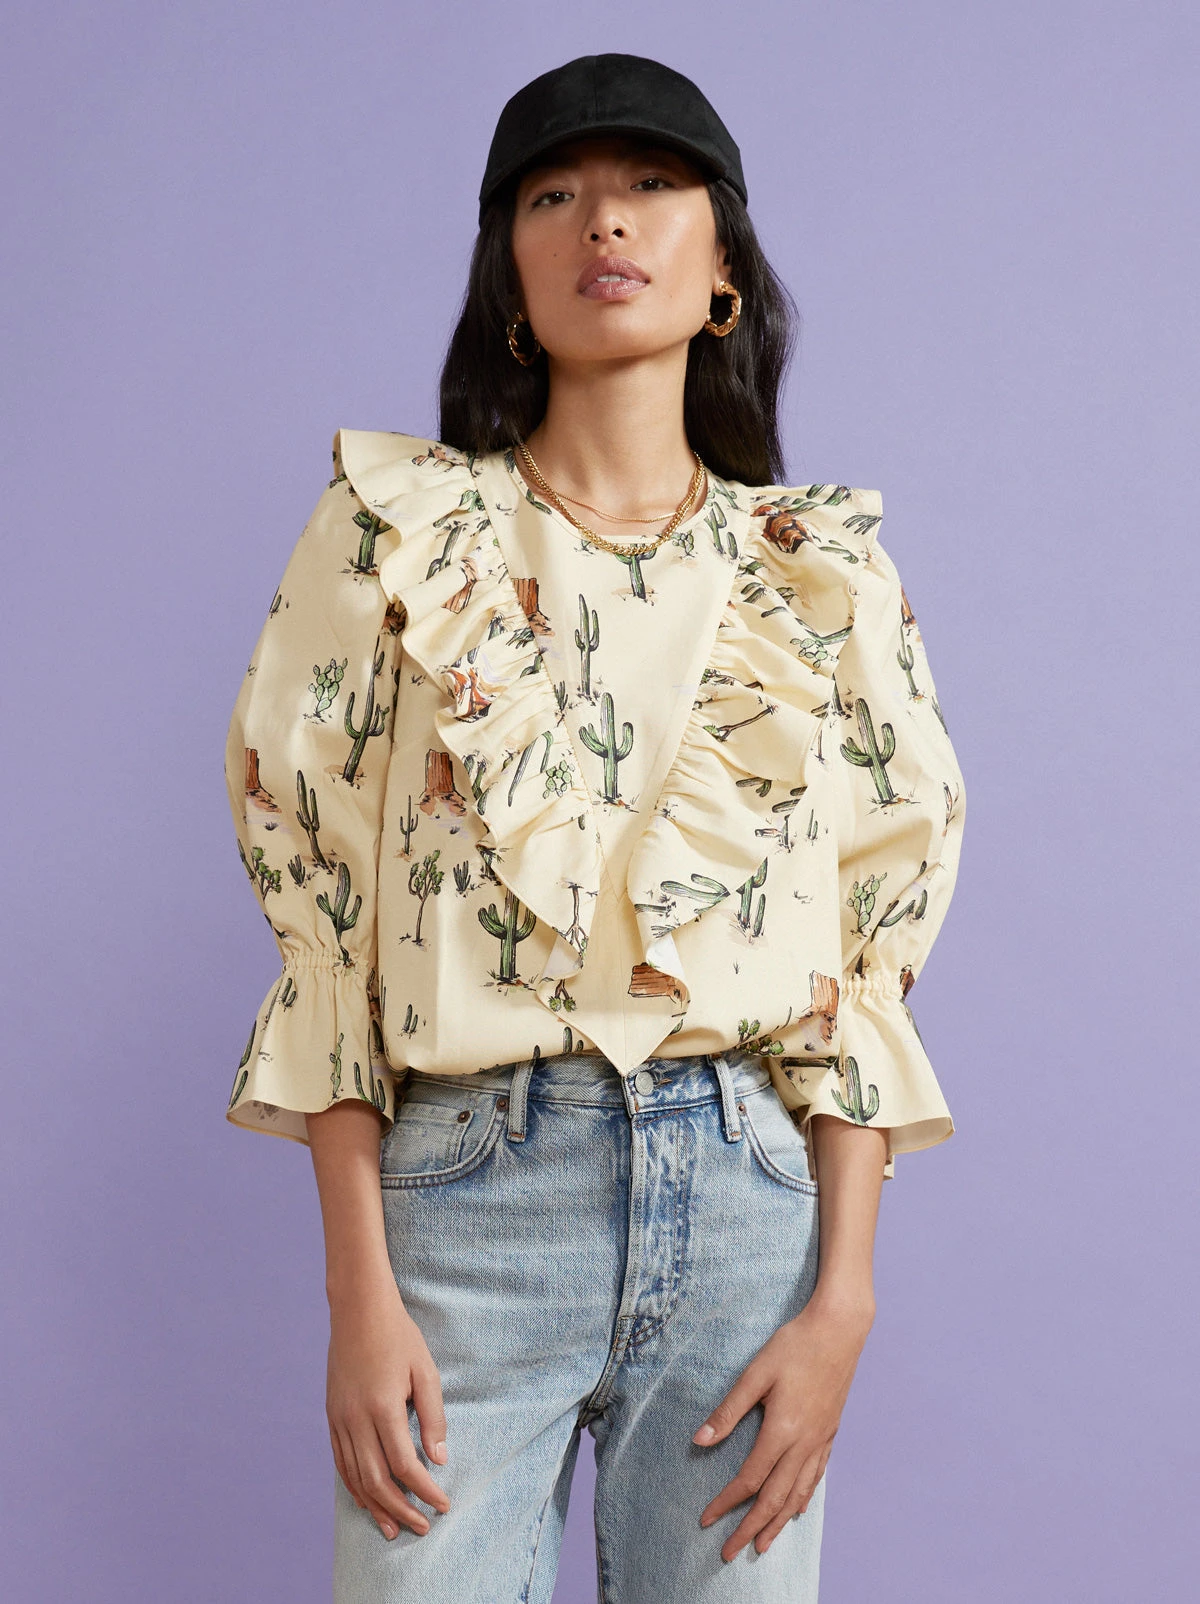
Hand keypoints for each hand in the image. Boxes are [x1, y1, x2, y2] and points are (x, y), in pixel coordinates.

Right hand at [326, 1277, 451, 1540]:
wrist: (358, 1309)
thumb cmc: (399, 1337)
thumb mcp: (425, 1371)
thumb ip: (433, 1416)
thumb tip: (438, 1459)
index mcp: (382, 1407)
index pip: (404, 1465)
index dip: (425, 1490)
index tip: (443, 1504)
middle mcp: (356, 1419)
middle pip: (377, 1480)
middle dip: (402, 1509)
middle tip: (423, 1527)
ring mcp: (339, 1419)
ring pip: (355, 1477)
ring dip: (375, 1507)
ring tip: (394, 1528)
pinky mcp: (331, 1416)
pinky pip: (340, 1462)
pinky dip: (354, 1486)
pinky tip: (368, 1500)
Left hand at [692, 1291, 873, 1560]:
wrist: (839, 1329)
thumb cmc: (794, 1345)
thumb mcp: (755, 1373)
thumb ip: (728, 1410)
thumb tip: (699, 1441)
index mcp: (782, 1430)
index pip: (749, 1479)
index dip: (726, 1503)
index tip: (706, 1520)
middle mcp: (803, 1443)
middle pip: (774, 1498)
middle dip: (751, 1528)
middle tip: (730, 1553)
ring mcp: (820, 1439)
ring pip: (798, 1494)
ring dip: (778, 1522)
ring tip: (763, 1544)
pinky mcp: (830, 1432)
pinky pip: (816, 1476)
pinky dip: (804, 1498)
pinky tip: (798, 1508)